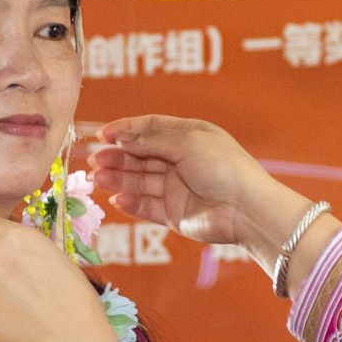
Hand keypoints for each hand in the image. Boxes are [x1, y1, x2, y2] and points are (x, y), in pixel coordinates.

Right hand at [91, 116, 307, 256]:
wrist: (246, 209)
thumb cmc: (223, 167)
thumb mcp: (187, 142)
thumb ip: (151, 139)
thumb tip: (121, 137)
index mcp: (189, 136)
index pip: (150, 127)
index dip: (125, 130)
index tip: (102, 135)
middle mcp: (181, 160)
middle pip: (141, 155)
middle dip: (117, 156)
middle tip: (94, 160)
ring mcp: (177, 188)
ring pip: (140, 181)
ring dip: (118, 178)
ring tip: (98, 179)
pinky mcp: (174, 213)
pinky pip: (147, 206)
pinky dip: (131, 202)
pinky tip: (117, 198)